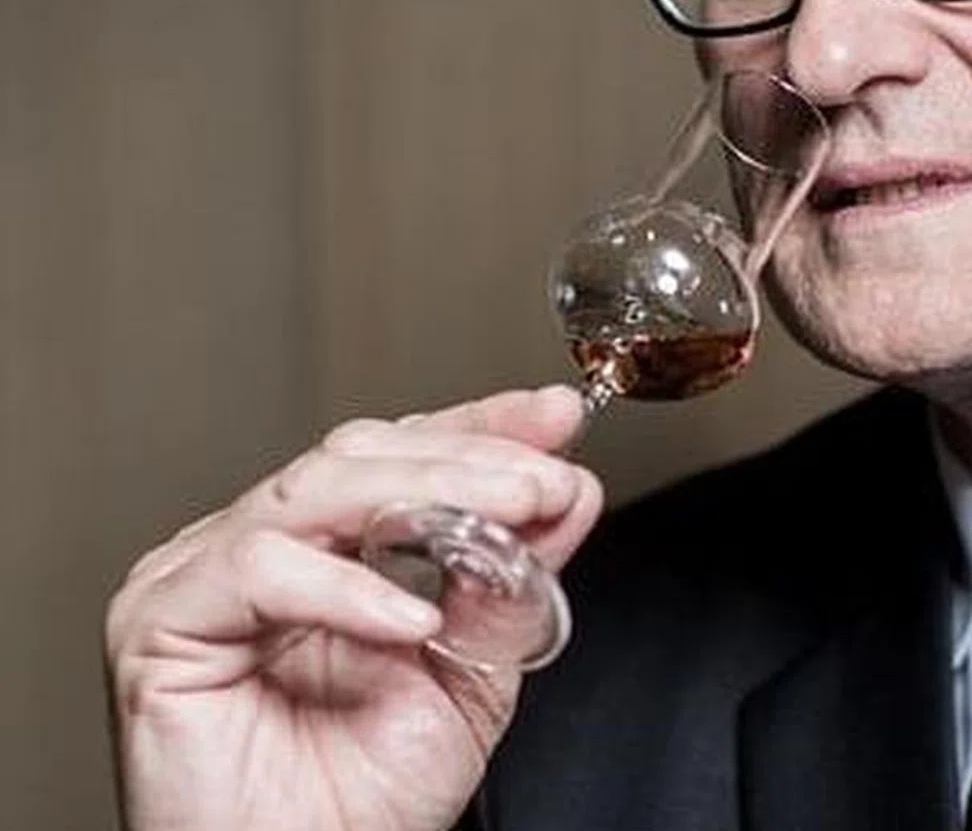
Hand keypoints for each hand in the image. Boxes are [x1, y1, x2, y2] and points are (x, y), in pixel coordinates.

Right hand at [106, 385, 603, 830]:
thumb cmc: (361, 802)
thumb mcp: (470, 674)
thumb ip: (512, 582)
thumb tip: (569, 493)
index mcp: (326, 550)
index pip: (404, 454)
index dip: (482, 427)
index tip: (557, 418)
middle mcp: (261, 549)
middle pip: (363, 454)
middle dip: (471, 457)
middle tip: (546, 478)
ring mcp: (204, 574)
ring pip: (316, 486)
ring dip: (429, 493)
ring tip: (508, 519)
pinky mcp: (162, 620)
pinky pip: (258, 568)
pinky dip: (345, 585)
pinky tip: (411, 616)